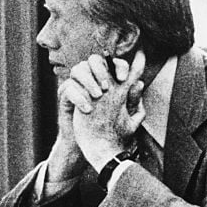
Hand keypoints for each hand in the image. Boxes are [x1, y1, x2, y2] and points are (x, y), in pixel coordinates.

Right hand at [69, 50, 146, 167]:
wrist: (94, 146)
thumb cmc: (112, 129)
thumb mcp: (128, 116)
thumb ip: (134, 100)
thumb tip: (139, 83)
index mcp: (109, 80)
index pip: (113, 62)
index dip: (119, 65)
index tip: (123, 78)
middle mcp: (93, 79)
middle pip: (94, 59)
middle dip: (101, 69)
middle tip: (108, 86)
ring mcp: (78, 86)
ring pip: (79, 69)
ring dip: (88, 80)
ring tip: (97, 96)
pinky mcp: (66, 97)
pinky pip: (68, 87)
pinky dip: (78, 96)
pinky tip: (87, 109)